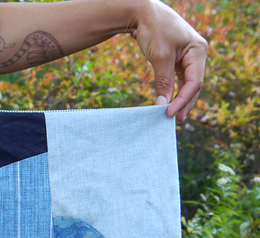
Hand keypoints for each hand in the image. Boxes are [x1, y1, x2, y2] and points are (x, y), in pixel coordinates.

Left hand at [131, 0, 207, 120]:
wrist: (143, 13)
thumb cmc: (154, 30)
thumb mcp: (160, 57)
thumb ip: (163, 82)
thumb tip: (162, 105)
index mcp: (198, 51)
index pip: (194, 82)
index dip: (183, 100)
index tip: (169, 113)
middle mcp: (196, 55)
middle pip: (193, 85)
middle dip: (184, 103)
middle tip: (175, 120)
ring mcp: (187, 58)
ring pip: (186, 84)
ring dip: (180, 100)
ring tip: (173, 116)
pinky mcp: (176, 61)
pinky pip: (178, 80)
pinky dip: (173, 92)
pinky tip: (168, 104)